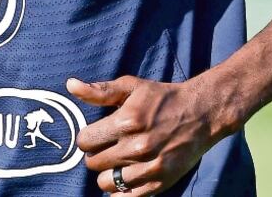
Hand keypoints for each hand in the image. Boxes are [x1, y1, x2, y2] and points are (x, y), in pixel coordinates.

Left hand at [67, 75, 227, 194]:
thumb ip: (100, 91)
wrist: (201, 113)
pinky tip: (125, 175)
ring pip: (106, 183)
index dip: (87, 138)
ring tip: (116, 162)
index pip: (85, 141)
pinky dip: (120, 190)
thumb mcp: (131, 87)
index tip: (96, 135)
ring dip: (107, 173)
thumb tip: (70, 85)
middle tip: (107, 147)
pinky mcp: (160, 183)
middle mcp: (136, 147)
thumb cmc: (162, 98)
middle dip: (95, 155)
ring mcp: (149, 168)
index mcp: (126, 122)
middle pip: (93, 163)